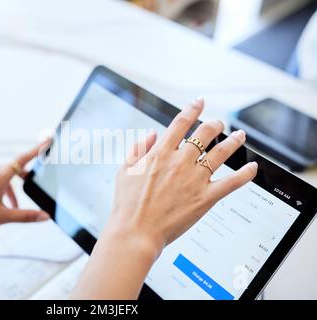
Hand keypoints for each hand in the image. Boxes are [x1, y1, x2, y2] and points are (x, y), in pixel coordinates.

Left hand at [0, 141, 50, 240]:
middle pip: (13, 169)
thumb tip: (45, 216)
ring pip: (1, 177)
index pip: (23, 159)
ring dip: (10, 189)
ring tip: (11, 207)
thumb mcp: (3, 217)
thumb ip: (26, 216)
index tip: (47, 140)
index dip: (37, 150)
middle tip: (32, 183)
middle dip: (23, 177)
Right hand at [108, 98, 256, 255]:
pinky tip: (252, 168)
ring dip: (233, 141)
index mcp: (160, 153)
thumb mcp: (125, 170)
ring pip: (221, 153)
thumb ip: (138, 149)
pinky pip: (231, 183)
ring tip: (241, 136)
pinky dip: (244, 174)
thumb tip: (152, 134)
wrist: (136, 232)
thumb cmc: (127, 204)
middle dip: (215, 124)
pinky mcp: (205, 198)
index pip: (180, 123)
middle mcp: (180, 162)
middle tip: (219, 123)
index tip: (199, 102)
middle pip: (205, 134)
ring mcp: (194, 179)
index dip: (192, 109)